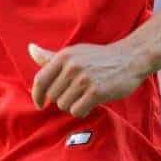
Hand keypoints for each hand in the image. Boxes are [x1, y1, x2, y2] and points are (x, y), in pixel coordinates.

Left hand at [28, 42, 147, 118]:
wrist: (130, 59)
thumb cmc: (99, 58)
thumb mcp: (74, 53)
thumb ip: (51, 56)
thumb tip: (30, 49)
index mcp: (64, 56)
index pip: (40, 80)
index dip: (36, 95)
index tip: (39, 104)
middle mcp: (71, 67)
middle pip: (53, 96)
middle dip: (63, 98)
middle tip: (77, 93)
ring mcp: (83, 79)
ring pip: (64, 105)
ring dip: (74, 105)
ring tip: (86, 95)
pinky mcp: (95, 92)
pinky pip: (77, 111)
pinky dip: (83, 110)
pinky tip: (91, 103)